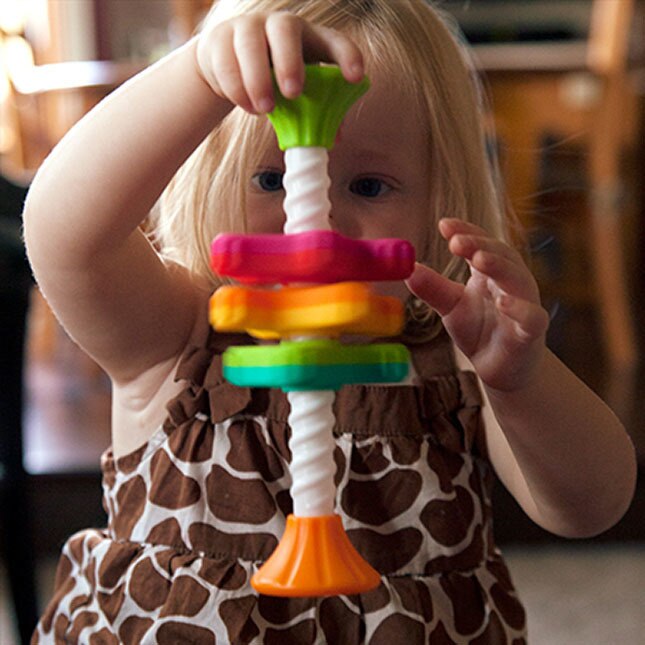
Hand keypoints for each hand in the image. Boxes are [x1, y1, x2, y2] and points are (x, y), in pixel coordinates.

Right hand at [196, 11, 363, 113]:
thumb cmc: (274, 79)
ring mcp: (247, 28)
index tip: (355, 78)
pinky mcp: (220, 40)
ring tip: (265, 111)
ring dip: (258, 80)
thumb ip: (317, 110)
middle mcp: (279, 25)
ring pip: (250, 45)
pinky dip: (236, 89)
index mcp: (309, 38)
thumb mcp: (299, 92)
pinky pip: (226, 62)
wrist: (226, 64)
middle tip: (293, 95)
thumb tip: (335, 138)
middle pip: (286, 29)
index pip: (334, 41)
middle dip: (290, 62)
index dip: (347, 56)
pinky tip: (247, 106)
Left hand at [406, 218, 549, 391]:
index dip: (466, 231)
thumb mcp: (450, 306)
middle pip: (501, 255)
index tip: (444, 225)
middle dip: (479, 245)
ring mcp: (525, 305)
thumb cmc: (479, 330)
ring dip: (499, 267)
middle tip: (456, 241)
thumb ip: (432, 288)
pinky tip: (504, 302)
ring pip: (518, 279)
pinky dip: (521, 308)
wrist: (502, 369)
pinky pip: (532, 317)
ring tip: (478, 259)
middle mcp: (512, 282)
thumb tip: (407, 268)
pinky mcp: (531, 332)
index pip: (481, 243)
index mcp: (491, 272)